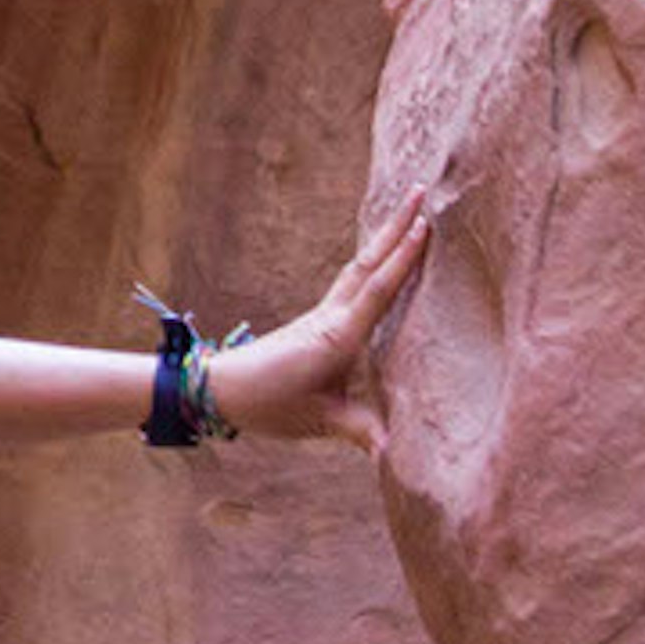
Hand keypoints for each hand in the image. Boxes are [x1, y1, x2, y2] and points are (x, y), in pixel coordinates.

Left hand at [210, 204, 430, 448]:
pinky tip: (380, 256)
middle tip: (420, 189)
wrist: (219, 390)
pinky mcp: (318, 322)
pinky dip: (372, 261)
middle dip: (396, 226)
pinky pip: (352, 282)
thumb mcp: (318, 422)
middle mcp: (332, 317)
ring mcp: (323, 316)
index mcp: (337, 336)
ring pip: (359, 268)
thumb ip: (359, 432)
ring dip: (384, 238)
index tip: (424, 224)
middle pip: (369, 263)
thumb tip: (393, 454)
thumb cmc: (268, 404)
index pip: (379, 289)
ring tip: (407, 211)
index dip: (404, 258)